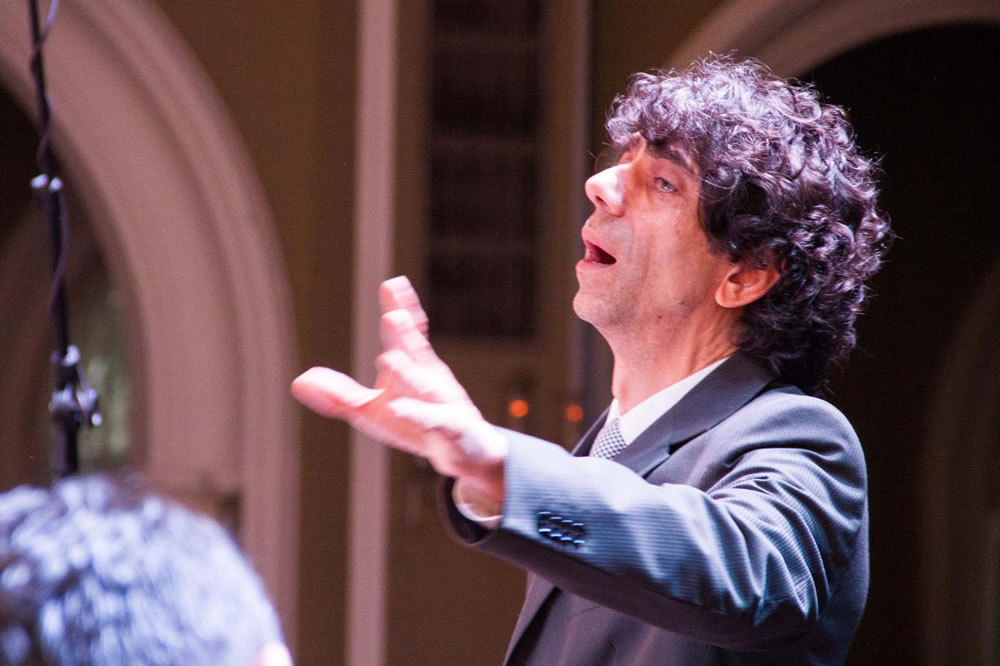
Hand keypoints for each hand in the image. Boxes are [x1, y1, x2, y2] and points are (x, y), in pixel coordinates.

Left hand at [291, 276, 506, 503]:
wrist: (464, 451)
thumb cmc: (415, 425)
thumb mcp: (371, 412)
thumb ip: (338, 396)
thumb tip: (298, 381)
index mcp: (413, 369)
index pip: (407, 335)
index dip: (401, 309)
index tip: (392, 284)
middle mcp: (430, 380)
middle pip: (415, 354)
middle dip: (403, 335)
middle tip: (393, 315)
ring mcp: (443, 404)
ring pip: (425, 387)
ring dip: (409, 373)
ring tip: (389, 360)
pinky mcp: (450, 429)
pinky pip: (435, 422)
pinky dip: (420, 415)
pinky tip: (400, 409)